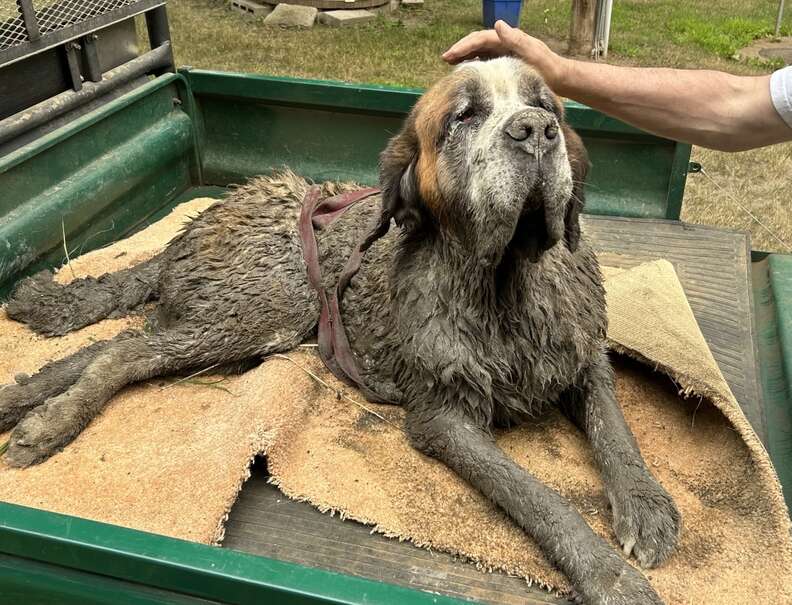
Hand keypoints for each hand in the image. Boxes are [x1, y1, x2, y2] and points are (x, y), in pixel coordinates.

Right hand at [442, 21, 569, 90]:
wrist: (560, 79)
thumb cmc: (548, 69)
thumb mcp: (533, 53)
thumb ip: (516, 40)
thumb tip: (497, 24)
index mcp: (509, 38)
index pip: (481, 38)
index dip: (464, 45)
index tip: (450, 55)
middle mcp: (505, 43)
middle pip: (477, 43)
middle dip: (460, 50)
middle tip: (444, 59)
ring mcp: (505, 53)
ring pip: (479, 51)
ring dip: (464, 56)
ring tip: (449, 64)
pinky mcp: (505, 63)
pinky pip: (485, 61)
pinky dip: (473, 64)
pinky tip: (466, 71)